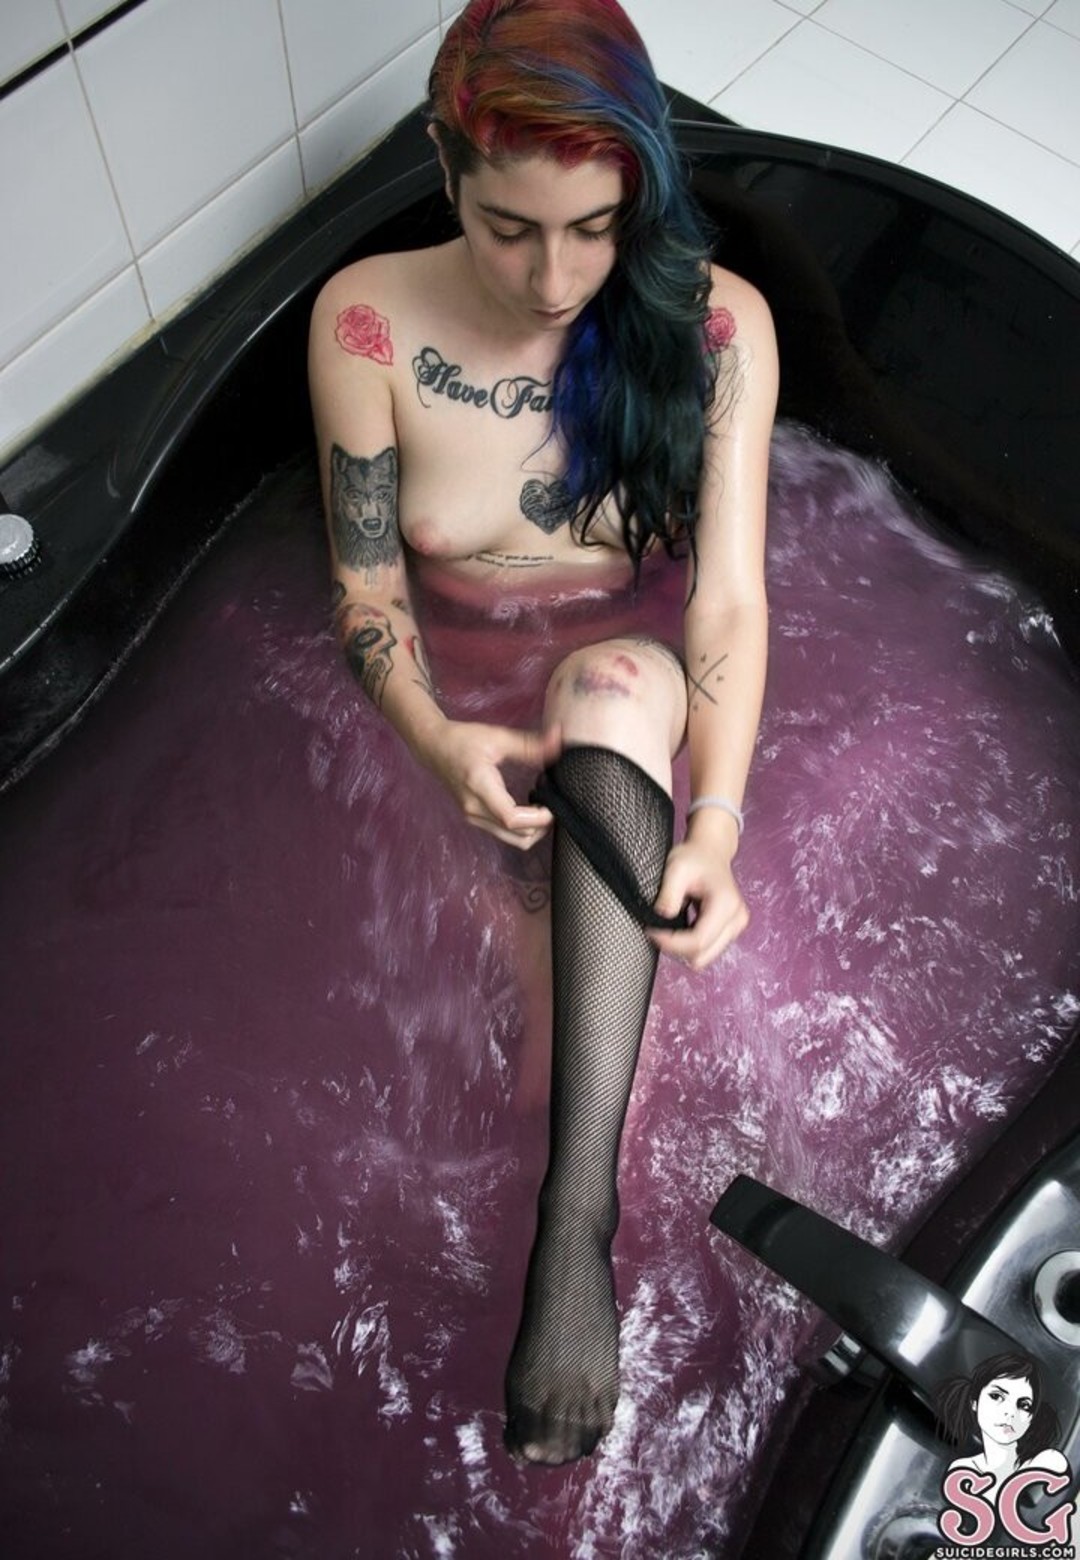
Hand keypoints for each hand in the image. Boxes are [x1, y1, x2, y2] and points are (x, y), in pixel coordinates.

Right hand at [422, 719, 561, 847]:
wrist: (434, 748)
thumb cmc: (463, 740)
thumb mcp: (497, 738)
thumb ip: (529, 744)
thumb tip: (558, 742)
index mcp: (480, 787)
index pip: (512, 818)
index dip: (539, 819)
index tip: (553, 805)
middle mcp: (475, 809)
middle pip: (517, 836)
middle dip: (542, 826)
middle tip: (553, 804)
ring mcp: (473, 817)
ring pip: (513, 840)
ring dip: (533, 829)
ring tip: (542, 806)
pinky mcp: (474, 819)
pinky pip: (505, 833)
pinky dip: (522, 827)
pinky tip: (528, 807)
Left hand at [649, 833, 748, 968]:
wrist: (710, 852)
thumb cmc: (694, 858)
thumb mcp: (676, 869)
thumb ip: (669, 894)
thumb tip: (663, 918)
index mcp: (726, 905)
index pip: (698, 941)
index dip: (671, 943)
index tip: (651, 931)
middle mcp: (737, 919)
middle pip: (702, 955)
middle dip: (676, 949)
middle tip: (657, 930)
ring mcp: (736, 927)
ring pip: (704, 957)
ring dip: (683, 949)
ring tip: (668, 928)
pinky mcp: (731, 931)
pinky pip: (707, 950)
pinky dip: (690, 945)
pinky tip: (680, 928)